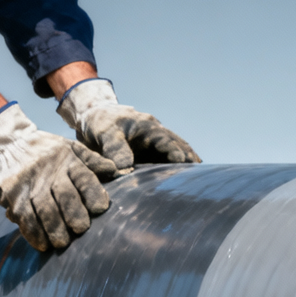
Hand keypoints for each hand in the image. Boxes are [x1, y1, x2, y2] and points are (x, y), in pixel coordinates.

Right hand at [0, 103, 117, 250]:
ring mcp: (29, 184)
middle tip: (82, 229)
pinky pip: (24, 217)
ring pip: (43, 209)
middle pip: (63, 195)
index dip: (93, 192)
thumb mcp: (70, 148)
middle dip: (73, 213)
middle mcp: (48, 171)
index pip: (83, 176)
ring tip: (62, 242)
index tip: (101, 208)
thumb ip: (92, 161)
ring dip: (54, 228)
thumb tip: (118, 171)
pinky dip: (33, 233)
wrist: (6, 145)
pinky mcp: (12, 195)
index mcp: (67, 159)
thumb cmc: (46, 151)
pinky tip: (42, 244)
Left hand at [56, 78, 201, 175]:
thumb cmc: (100, 123)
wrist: (94, 116)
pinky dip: (178, 165)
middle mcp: (156, 133)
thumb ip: (115, 150)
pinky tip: (184, 178)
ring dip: (187, 162)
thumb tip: (126, 171)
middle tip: (201, 177)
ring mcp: (155, 142)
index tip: (184, 165)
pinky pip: (167, 158)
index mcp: (148, 127)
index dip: (176, 153)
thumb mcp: (105, 133)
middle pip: (179, 145)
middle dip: (189, 159)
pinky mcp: (150, 151)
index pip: (166, 141)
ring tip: (199, 179)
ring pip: (177, 150)